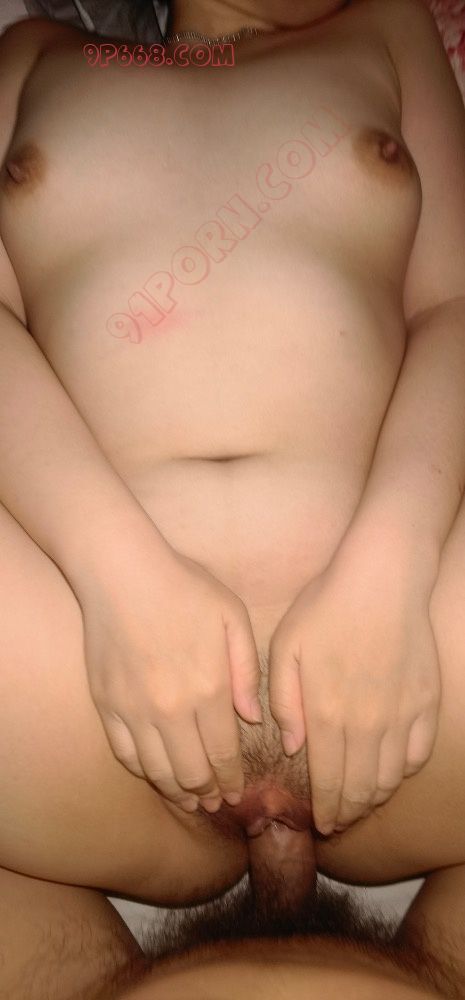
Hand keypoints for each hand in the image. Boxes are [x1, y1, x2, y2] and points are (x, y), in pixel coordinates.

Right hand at [76, 537, 260, 812]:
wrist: (120, 570)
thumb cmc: (184, 586)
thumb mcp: (232, 616)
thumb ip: (246, 671)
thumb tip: (253, 718)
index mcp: (209, 688)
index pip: (224, 754)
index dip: (232, 780)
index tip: (238, 793)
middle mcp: (171, 708)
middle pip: (192, 773)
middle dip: (208, 794)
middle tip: (217, 802)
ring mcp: (134, 710)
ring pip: (157, 771)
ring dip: (176, 792)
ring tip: (189, 799)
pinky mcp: (107, 704)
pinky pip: (124, 753)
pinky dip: (142, 771)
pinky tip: (154, 773)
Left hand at [269, 546, 440, 834]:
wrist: (382, 578)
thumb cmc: (326, 606)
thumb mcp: (286, 647)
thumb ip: (283, 701)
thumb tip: (292, 746)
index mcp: (326, 714)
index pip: (327, 780)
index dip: (325, 809)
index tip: (321, 825)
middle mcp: (365, 724)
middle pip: (360, 788)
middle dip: (348, 812)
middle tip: (340, 822)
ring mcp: (400, 715)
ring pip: (390, 777)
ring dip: (375, 797)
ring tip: (362, 802)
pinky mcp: (425, 703)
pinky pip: (418, 754)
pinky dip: (404, 771)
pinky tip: (392, 770)